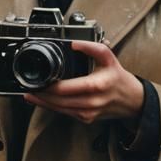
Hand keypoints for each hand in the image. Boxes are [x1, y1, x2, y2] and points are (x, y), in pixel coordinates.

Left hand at [24, 40, 144, 124]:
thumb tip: (74, 42)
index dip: (48, 86)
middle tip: (29, 87)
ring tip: (31, 95)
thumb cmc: (119, 78)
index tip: (38, 80)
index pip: (65, 88)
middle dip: (41, 94)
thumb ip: (92, 47)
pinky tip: (44, 101)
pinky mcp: (86, 118)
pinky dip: (53, 107)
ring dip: (43, 102)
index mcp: (96, 85)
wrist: (132, 100)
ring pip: (59, 109)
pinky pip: (65, 113)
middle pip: (58, 100)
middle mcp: (91, 101)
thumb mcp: (109, 58)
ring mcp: (88, 112)